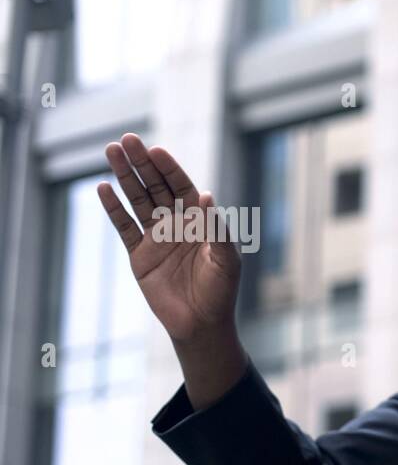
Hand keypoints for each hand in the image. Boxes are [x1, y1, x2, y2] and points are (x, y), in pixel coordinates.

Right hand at [96, 133, 240, 343]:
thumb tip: (207, 195)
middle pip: (156, 187)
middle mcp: (177, 223)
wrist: (201, 324)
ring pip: (137, 200)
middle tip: (127, 140)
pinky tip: (103, 188)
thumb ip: (216, 229)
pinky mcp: (139, 254)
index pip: (182, 187)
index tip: (156, 151)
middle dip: (142, 164)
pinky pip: (124, 226)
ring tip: (111, 151)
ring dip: (124, 177)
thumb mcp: (226, 260)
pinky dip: (114, 208)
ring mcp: (156, 237)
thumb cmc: (221, 291)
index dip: (169, 169)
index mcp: (201, 221)